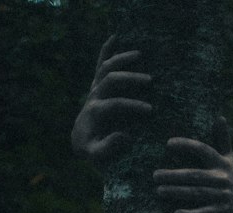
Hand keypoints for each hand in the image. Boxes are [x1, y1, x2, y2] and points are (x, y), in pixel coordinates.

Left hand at [70, 35, 152, 165]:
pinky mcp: (96, 83)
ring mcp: (95, 87)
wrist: (82, 141)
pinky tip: (116, 36)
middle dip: (130, 79)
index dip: (132, 106)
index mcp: (94, 112)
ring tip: (140, 55)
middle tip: (150, 81)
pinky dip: (106, 48)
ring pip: (106, 66)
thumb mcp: (96, 155)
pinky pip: (99, 62)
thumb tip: (125, 136)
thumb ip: (107, 148)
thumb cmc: (92, 149)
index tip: (150, 109)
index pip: (114, 104)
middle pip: (111, 79)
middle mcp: (93, 96)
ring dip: (122, 59)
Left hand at [154, 116, 232, 212]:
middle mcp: (222, 178)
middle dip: (174, 175)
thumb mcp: (229, 160)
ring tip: (158, 191)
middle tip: (155, 175)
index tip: (168, 144)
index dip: (186, 146)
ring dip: (177, 192)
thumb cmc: (230, 180)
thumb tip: (220, 117)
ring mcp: (222, 196)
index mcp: (221, 163)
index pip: (203, 150)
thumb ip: (222, 140)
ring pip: (196, 193)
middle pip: (195, 175)